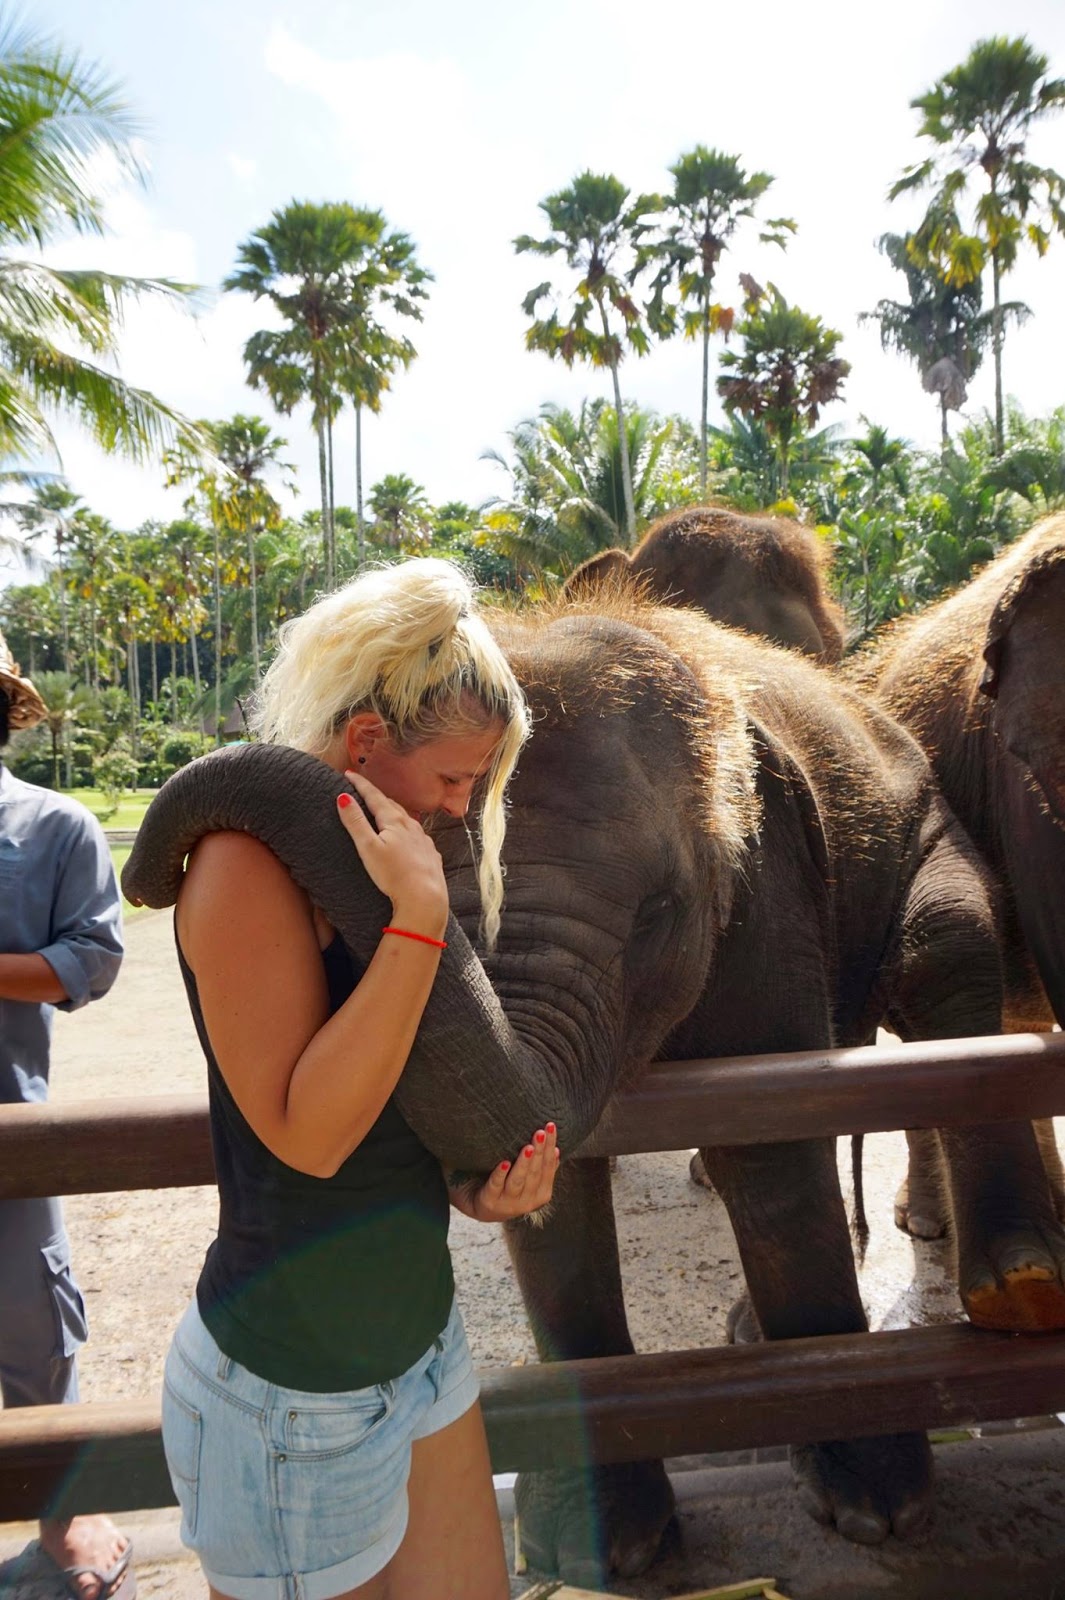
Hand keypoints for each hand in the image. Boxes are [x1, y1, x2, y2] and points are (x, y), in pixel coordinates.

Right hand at [336, 773, 447, 931]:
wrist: (425, 899)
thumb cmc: (394, 875)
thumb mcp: (368, 848)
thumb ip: (355, 822)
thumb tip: (343, 798)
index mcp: (394, 821)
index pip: (374, 796)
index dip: (360, 784)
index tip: (349, 773)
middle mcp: (412, 826)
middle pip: (391, 805)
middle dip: (376, 796)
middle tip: (363, 790)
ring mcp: (423, 840)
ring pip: (406, 819)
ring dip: (392, 812)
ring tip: (383, 811)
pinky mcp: (430, 855)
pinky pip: (417, 836)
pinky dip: (407, 830)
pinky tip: (406, 837)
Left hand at [450, 1124, 559, 1221]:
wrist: (485, 1210)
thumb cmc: (511, 1190)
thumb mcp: (530, 1183)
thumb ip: (543, 1170)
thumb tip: (556, 1150)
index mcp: (541, 1194)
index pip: (549, 1167)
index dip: (550, 1146)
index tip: (551, 1127)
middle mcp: (527, 1202)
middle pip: (535, 1173)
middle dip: (539, 1151)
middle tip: (540, 1132)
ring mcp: (508, 1203)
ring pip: (517, 1181)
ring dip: (524, 1163)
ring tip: (528, 1147)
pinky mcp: (490, 1201)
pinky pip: (496, 1186)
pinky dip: (500, 1174)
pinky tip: (504, 1162)